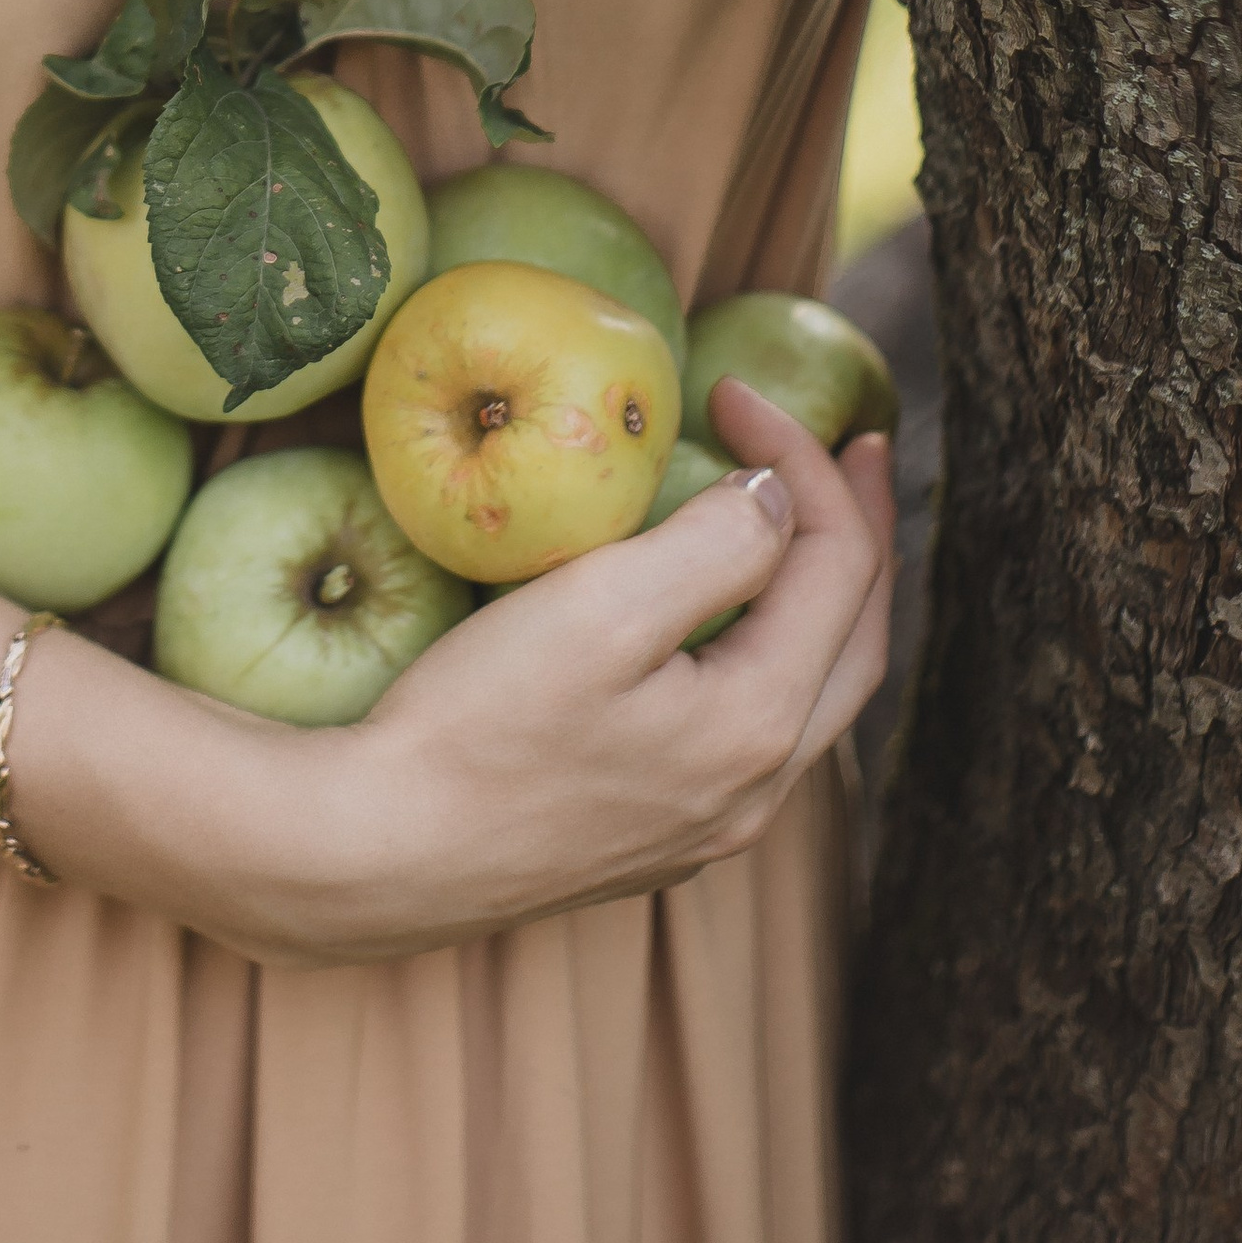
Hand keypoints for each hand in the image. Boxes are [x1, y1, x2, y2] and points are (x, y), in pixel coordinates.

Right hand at [220, 383, 894, 966]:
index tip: (729, 388)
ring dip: (824, 600)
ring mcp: (709, 825)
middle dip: (860, 534)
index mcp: (759, 724)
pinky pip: (756, 731)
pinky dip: (772, 651)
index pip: (833, 565)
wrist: (380, 854)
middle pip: (856, 641)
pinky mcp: (655, 837)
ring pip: (813, 695)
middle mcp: (757, 791)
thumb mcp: (599, 607)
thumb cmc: (478, 723)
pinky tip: (727, 626)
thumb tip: (776, 498)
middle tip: (857, 448)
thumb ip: (714, 543)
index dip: (802, 459)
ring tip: (807, 526)